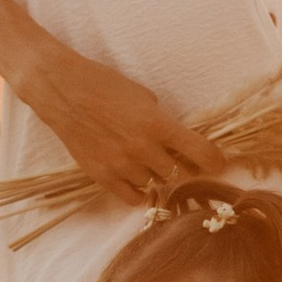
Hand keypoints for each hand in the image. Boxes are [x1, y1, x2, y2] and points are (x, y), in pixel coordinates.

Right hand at [17, 43, 226, 204]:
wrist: (62, 90)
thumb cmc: (104, 84)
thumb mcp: (143, 95)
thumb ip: (161, 120)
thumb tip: (177, 140)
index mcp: (157, 124)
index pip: (200, 152)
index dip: (215, 161)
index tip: (219, 164)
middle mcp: (142, 148)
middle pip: (180, 173)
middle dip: (186, 168)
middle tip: (183, 162)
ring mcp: (121, 165)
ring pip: (156, 185)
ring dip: (159, 177)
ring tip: (151, 163)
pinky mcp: (102, 176)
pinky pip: (132, 197)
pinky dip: (139, 191)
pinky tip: (136, 178)